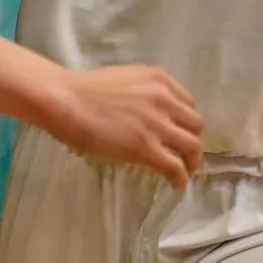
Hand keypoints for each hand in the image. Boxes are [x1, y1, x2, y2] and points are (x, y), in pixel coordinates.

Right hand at [43, 65, 202, 188]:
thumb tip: (146, 111)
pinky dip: (180, 177)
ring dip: (190, 160)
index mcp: (158, 79)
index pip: (188, 103)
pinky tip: (174, 183)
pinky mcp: (147, 148)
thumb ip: (143, 92)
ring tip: (183, 170)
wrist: (67, 100)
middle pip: (195, 125)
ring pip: (191, 146)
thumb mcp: (124, 78)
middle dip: (190, 139)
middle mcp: (164, 98)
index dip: (184, 120)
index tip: (178, 131)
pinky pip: (175, 167)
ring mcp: (157, 124)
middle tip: (181, 152)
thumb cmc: (84, 89)